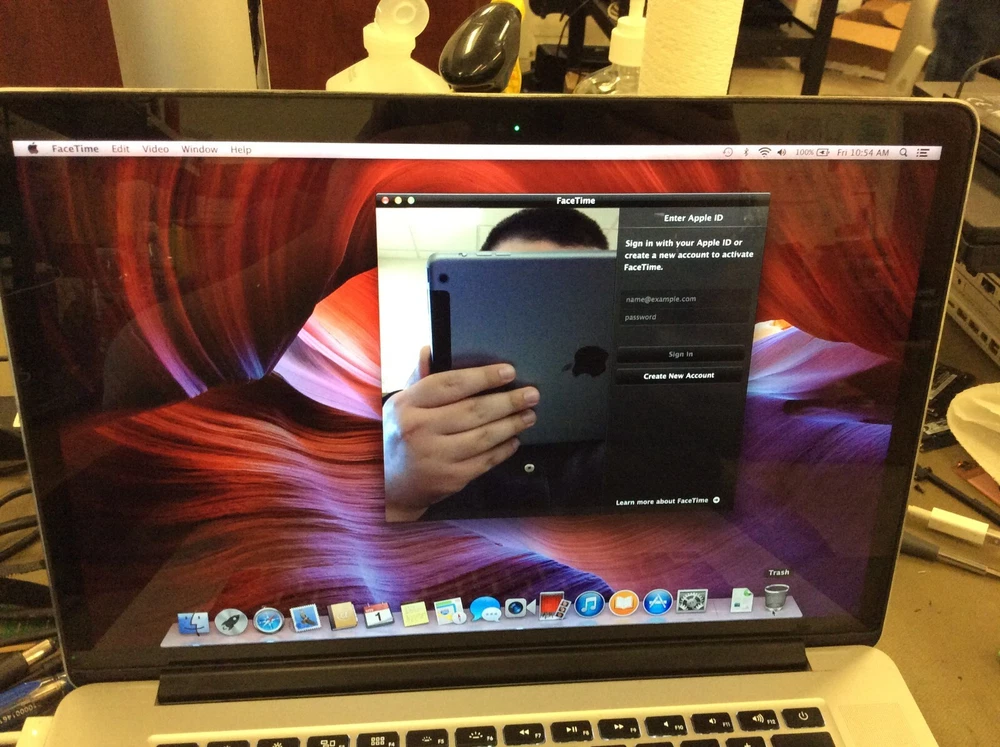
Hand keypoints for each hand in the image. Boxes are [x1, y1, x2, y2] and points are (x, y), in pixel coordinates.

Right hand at [383, 346, 538, 520]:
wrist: (388, 486)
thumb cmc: (398, 438)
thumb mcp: (399, 405)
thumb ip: (419, 378)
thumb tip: (428, 350)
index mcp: (407, 405)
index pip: (451, 384)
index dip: (483, 377)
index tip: (508, 372)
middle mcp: (420, 430)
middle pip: (474, 410)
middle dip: (508, 401)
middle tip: (531, 394)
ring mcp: (436, 457)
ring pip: (484, 437)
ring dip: (512, 424)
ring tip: (529, 414)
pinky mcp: (450, 479)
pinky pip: (485, 461)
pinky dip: (503, 449)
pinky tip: (514, 439)